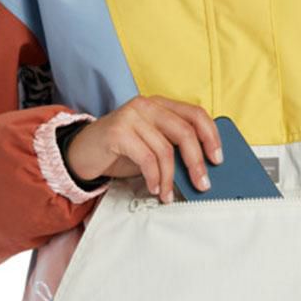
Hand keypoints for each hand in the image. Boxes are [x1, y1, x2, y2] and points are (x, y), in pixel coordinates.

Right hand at [66, 95, 222, 203]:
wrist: (82, 153)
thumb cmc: (121, 152)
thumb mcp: (152, 147)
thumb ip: (173, 149)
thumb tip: (202, 171)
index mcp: (161, 106)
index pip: (195, 114)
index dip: (211, 136)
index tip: (218, 160)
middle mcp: (147, 105)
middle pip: (185, 132)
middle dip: (196, 162)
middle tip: (202, 184)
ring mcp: (132, 116)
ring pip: (165, 149)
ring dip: (171, 178)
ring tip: (168, 195)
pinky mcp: (118, 131)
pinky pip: (146, 157)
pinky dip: (154, 177)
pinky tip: (154, 188)